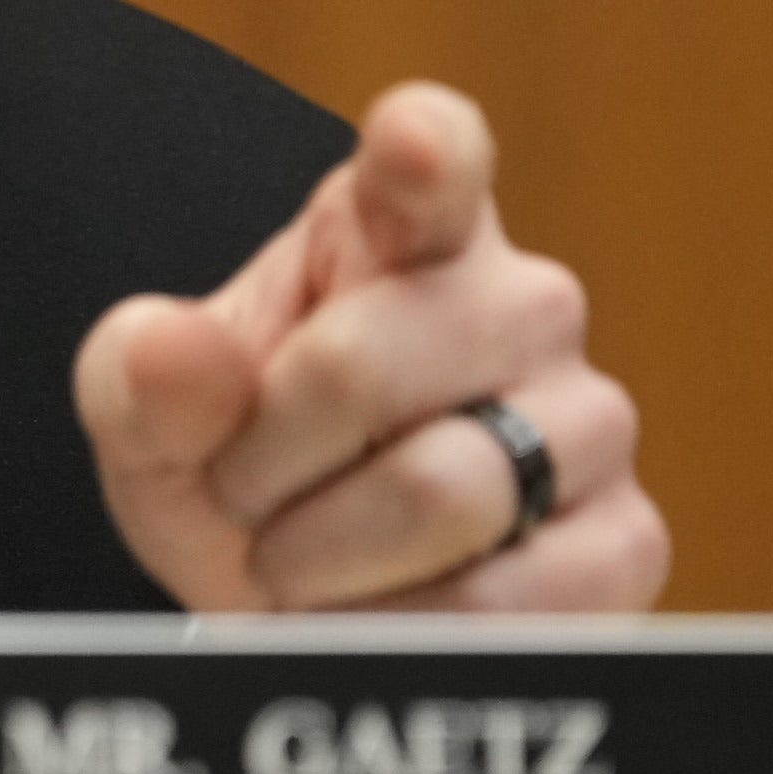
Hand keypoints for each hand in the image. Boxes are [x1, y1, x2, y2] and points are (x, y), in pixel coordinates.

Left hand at [73, 81, 663, 614]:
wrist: (303, 604)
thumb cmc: (241, 473)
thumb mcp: (156, 421)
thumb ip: (147, 377)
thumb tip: (172, 350)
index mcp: (401, 222)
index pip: (432, 157)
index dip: (421, 149)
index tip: (405, 142)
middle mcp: (522, 300)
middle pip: (360, 370)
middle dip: (262, 466)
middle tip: (244, 504)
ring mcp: (588, 420)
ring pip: (440, 493)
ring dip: (326, 560)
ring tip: (305, 563)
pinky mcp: (625, 543)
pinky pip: (510, 601)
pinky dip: (408, 632)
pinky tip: (380, 614)